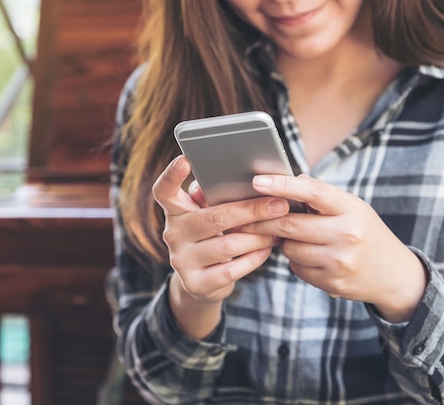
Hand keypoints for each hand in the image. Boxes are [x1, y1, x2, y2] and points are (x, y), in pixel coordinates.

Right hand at [152, 156, 288, 336]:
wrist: (201, 281)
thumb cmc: (212, 236)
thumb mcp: (208, 215)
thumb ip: (216, 199)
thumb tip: (246, 183)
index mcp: (175, 211)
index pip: (163, 191)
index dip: (171, 175)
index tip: (184, 159)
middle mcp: (173, 234)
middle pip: (213, 218)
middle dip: (251, 211)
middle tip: (279, 205)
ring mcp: (182, 261)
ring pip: (227, 246)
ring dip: (257, 237)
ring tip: (278, 230)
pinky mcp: (195, 284)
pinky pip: (231, 270)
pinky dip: (253, 259)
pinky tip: (267, 250)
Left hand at [246, 174, 427, 322]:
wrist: (393, 274)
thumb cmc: (364, 232)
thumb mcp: (353, 208)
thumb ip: (321, 196)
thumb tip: (286, 181)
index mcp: (352, 208)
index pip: (312, 191)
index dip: (282, 185)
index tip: (257, 180)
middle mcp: (347, 234)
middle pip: (289, 224)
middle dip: (263, 220)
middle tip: (245, 217)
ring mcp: (340, 261)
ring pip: (289, 248)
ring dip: (283, 242)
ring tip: (296, 237)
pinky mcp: (332, 282)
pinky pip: (296, 268)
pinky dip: (295, 260)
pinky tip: (310, 256)